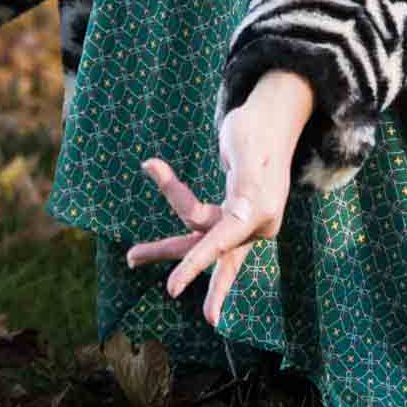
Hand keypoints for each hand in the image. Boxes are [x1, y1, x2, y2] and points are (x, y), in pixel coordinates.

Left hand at [125, 69, 312, 326]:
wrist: (273, 118)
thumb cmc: (256, 129)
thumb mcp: (245, 149)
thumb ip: (240, 181)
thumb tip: (236, 213)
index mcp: (259, 210)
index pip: (220, 241)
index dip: (195, 264)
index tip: (172, 288)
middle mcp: (255, 223)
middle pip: (208, 245)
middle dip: (177, 259)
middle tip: (143, 270)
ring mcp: (247, 222)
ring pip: (202, 239)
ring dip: (168, 246)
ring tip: (133, 256)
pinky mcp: (238, 216)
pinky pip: (205, 228)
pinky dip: (183, 221)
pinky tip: (161, 233)